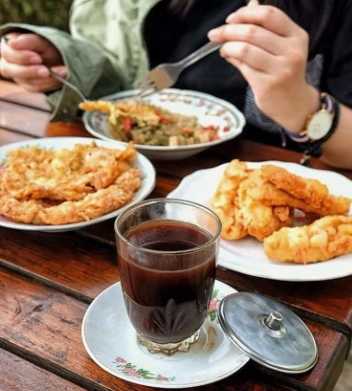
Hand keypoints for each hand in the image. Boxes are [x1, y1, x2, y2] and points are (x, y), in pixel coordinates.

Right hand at [0, 32, 67, 92]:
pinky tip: (62, 78)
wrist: (58, 58)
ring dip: (47, 79)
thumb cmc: (45, 46)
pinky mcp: (30, 87)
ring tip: (63, 71)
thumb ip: (28, 41)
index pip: (9, 55)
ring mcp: (19, 78)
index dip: (22, 57)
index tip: (38, 58)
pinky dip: (52, 83)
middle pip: (11, 71)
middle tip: (46, 71)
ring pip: (28, 82)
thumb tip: (12, 43)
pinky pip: (39, 88)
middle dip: (31, 72)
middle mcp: (9, 64)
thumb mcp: (39, 41)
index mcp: (8, 49)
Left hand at [208, 3, 319, 131]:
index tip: (229, 19)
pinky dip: (232, 60)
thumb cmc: (285, 72)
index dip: (245, 14)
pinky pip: (243, 68)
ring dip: (228, 46)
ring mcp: (280, 70)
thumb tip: (250, 3)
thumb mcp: (282, 46)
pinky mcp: (267, 86)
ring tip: (222, 48)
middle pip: (252, 32)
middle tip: (215, 34)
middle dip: (228, 31)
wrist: (294, 104)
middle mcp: (291, 52)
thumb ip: (266, 27)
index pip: (268, 15)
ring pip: (245, 50)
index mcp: (296, 36)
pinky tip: (228, 58)